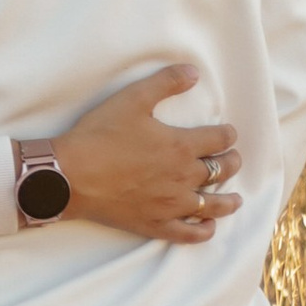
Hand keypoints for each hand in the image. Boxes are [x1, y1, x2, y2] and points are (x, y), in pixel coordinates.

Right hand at [50, 64, 242, 244]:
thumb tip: (193, 73)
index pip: (218, 139)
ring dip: (228, 201)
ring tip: (236, 199)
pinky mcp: (155, 224)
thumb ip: (165, 83)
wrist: (70, 175)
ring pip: (212, 205)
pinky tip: (209, 226)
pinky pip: (188, 233)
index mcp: (181, 146)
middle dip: (231, 162)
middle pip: (220, 170)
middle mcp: (183, 177)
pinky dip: (204, 231)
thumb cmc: (99, 136)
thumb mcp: (131, 99)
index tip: (228, 133)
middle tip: (233, 159)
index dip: (227, 134)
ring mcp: (170, 204)